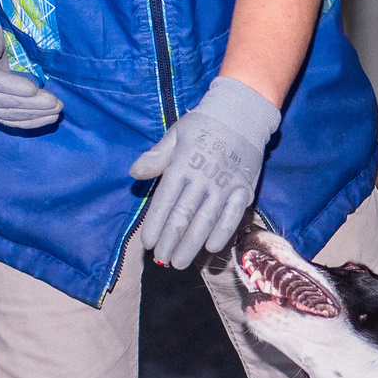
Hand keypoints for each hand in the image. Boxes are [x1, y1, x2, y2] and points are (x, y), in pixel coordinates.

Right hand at [0, 8, 61, 130]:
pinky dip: (27, 122)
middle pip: (2, 102)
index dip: (13, 87)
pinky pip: (7, 120)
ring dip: (33, 116)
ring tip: (56, 112)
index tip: (35, 89)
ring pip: (6, 115)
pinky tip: (46, 119)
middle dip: (31, 104)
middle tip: (55, 103)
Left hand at [129, 76, 279, 266]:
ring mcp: (225, 185)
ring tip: (179, 262)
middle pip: (184, 216)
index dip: (155, 224)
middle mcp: (203, 178)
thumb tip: (134, 173)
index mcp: (183, 164)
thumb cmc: (203, 126)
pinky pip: (232, 216)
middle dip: (170, 241)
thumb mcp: (175, 135)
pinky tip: (211, 248)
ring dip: (192, 244)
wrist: (242, 115)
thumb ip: (155, 157)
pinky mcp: (244, 189)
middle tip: (161, 260)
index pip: (165, 201)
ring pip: (206, 221)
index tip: (147, 243)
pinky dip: (222, 233)